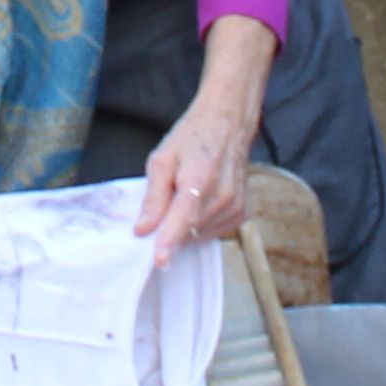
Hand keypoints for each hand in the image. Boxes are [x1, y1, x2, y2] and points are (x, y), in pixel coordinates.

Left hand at [133, 19, 278, 258]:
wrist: (227, 125)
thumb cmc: (192, 138)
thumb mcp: (162, 159)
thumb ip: (153, 196)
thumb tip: (142, 229)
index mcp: (200, 177)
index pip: (183, 215)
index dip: (170, 240)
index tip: (160, 261)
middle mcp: (223, 195)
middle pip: (189, 230)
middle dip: (170, 229)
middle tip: (162, 208)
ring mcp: (236, 206)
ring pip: (200, 235)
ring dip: (186, 226)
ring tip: (184, 197)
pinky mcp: (242, 213)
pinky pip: (214, 232)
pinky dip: (201, 225)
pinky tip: (199, 204)